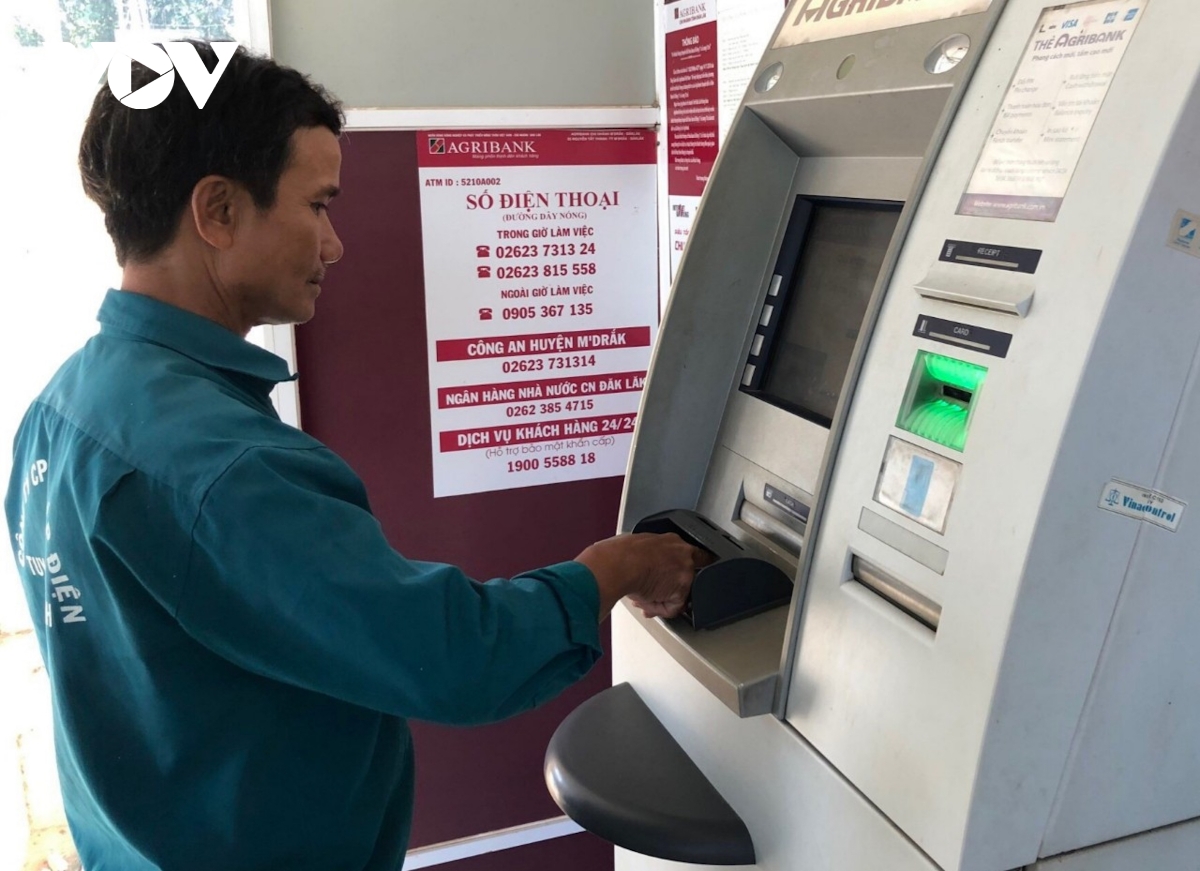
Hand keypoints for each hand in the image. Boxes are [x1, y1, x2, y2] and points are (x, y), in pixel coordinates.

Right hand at [575, 532, 710, 620]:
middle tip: (652, 593)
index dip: (680, 568)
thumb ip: (647, 557)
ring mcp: (685, 572)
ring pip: (678, 593)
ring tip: (642, 598)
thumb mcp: (635, 547)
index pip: (688, 553)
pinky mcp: (682, 590)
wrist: (617, 565)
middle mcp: (683, 553)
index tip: (677, 576)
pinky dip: (659, 610)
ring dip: (660, 600)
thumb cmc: (618, 555)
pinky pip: (673, 608)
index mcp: (671, 540)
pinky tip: (645, 603)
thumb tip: (640, 566)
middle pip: (685, 576)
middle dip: (669, 588)